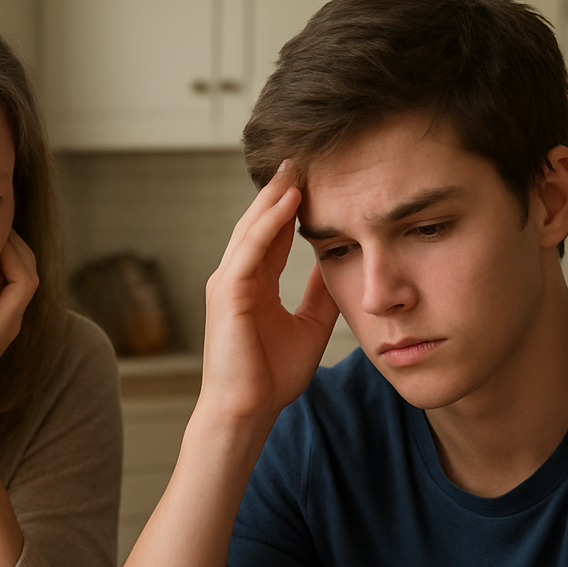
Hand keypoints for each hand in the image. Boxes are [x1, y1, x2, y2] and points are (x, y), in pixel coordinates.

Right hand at [200, 163, 338, 425]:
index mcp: (253, 286)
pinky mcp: (227, 293)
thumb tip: (340, 264)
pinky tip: (290, 200)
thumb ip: (319, 294)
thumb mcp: (309, 326)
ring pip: (251, 228)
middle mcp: (236, 278)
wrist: (247, 411)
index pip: (272, 235)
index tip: (316, 177)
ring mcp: (227, 283)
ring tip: (296, 165)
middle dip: (280, 189)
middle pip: (259, 222)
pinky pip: (249, 248)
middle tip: (302, 155)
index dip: (291, 206)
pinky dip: (269, 223)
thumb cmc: (272, 378)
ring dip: (274, 196)